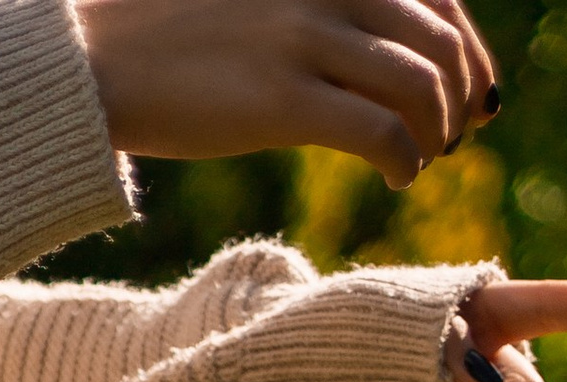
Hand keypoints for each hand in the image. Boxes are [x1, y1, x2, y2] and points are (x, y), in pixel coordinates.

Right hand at [76, 0, 496, 183]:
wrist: (95, 59)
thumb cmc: (170, 33)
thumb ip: (320, 5)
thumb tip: (377, 42)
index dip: (468, 48)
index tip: (471, 93)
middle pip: (440, 42)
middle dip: (459, 98)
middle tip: (449, 139)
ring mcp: (306, 37)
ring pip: (422, 86)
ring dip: (436, 132)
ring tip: (420, 160)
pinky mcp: (282, 99)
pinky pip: (382, 133)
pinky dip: (406, 161)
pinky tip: (396, 178)